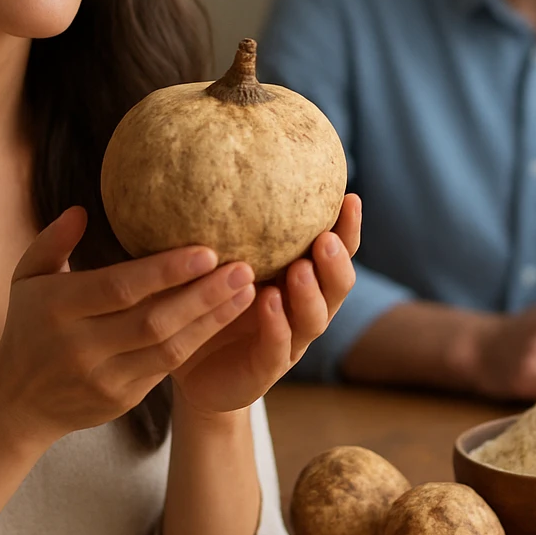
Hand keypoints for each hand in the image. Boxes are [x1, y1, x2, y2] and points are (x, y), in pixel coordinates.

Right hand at [0, 207, 257, 449]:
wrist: (18, 403)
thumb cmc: (29, 325)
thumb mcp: (27, 277)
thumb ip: (53, 241)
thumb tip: (83, 210)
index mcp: (58, 308)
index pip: (119, 289)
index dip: (166, 272)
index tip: (207, 251)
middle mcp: (80, 347)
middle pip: (153, 321)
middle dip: (203, 295)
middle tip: (243, 268)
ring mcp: (103, 378)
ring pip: (169, 349)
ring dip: (213, 320)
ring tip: (248, 292)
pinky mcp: (121, 399)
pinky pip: (167, 369)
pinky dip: (199, 342)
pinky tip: (225, 319)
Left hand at [171, 195, 360, 413]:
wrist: (186, 363)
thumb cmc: (207, 300)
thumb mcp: (219, 260)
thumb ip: (230, 227)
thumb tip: (216, 164)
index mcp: (300, 279)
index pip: (335, 251)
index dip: (347, 229)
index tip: (350, 198)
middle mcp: (303, 309)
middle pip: (337, 286)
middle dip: (336, 261)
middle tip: (325, 238)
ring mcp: (289, 342)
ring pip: (314, 319)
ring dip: (309, 293)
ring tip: (299, 268)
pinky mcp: (264, 370)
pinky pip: (276, 348)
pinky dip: (277, 326)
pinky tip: (267, 303)